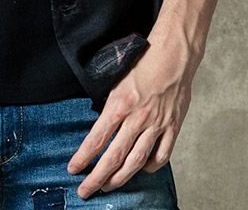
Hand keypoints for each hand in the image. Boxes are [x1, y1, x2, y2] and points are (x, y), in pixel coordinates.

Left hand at [66, 33, 197, 199]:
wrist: (174, 56)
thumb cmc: (144, 62)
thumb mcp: (118, 79)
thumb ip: (111, 104)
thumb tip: (101, 124)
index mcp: (120, 104)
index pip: (97, 138)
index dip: (83, 156)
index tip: (73, 168)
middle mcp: (138, 118)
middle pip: (114, 156)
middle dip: (97, 177)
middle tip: (85, 191)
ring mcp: (157, 125)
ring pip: (136, 161)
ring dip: (120, 178)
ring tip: (108, 187)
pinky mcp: (172, 127)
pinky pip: (161, 155)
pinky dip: (150, 166)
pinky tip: (141, 169)